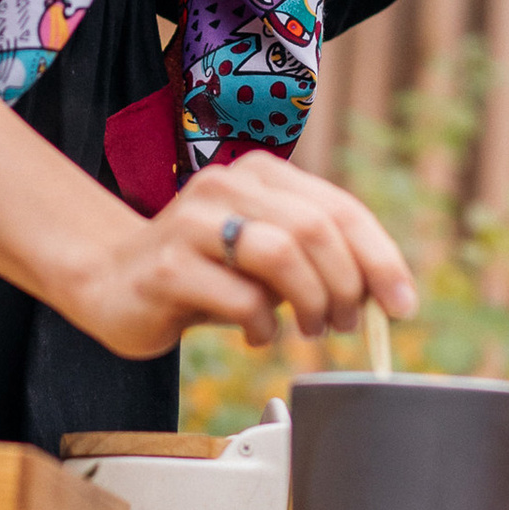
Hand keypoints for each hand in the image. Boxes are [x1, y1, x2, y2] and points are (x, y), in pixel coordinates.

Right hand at [66, 153, 417, 363]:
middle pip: (316, 229)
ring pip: (281, 252)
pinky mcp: (166, 266)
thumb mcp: (262, 260)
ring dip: (311, 302)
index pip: (339, 208)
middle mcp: (226, 185)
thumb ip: (313, 263)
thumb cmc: (197, 272)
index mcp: (260, 175)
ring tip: (309, 329)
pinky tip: (257, 334)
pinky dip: (263, 324)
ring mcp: (192, 222)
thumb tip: (380, 296)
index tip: (402, 304)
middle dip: (346, 286)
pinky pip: (238, 296)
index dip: (380, 258)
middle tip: (346, 324)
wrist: (107, 279)